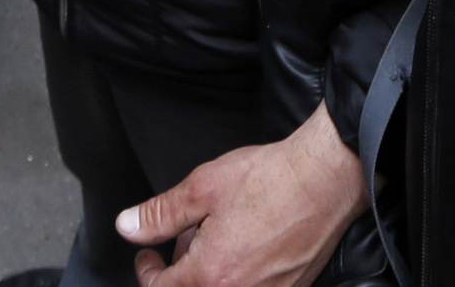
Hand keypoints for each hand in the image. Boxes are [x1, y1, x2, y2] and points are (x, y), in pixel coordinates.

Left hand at [119, 108, 366, 285]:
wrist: (325, 179)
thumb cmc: (271, 180)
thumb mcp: (202, 188)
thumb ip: (160, 214)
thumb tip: (128, 226)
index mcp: (210, 275)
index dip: (148, 271)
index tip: (148, 255)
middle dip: (182, 270)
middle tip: (188, 237)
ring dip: (211, 273)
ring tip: (220, 237)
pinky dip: (241, 274)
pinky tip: (247, 245)